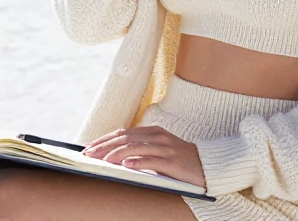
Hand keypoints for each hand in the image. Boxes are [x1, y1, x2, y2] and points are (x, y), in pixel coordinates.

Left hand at [80, 126, 205, 187]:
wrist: (208, 165)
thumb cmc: (181, 160)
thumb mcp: (159, 149)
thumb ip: (141, 148)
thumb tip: (114, 155)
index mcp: (153, 132)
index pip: (122, 133)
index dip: (104, 139)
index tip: (89, 147)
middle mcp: (158, 137)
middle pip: (125, 138)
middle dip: (105, 146)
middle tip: (89, 154)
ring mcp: (165, 148)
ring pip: (136, 148)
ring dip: (117, 154)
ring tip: (103, 160)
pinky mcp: (172, 162)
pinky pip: (152, 161)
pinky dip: (137, 163)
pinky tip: (126, 166)